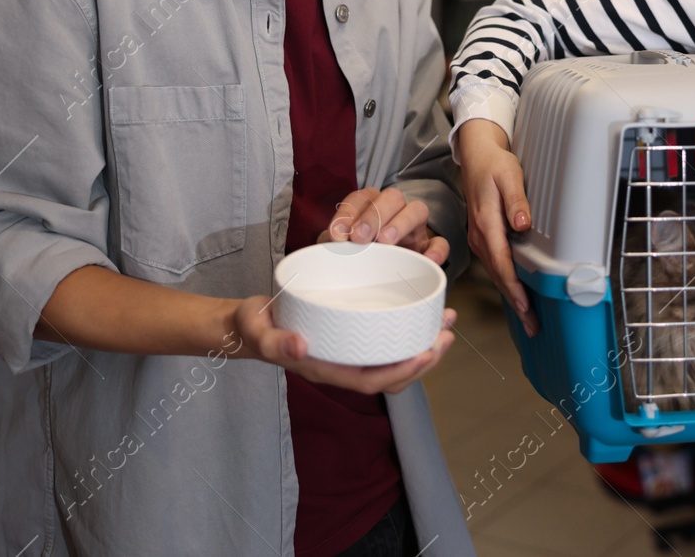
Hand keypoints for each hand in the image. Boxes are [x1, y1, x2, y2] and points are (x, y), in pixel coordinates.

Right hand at [226, 295, 457, 394]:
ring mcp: (348, 353)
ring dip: (422, 345)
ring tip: (445, 323)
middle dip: (424, 359)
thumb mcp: (259, 332)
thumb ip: (276, 341)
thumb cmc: (254, 328)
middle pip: (392, 374)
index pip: (372, 380)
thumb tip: (300, 346)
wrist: (247, 323)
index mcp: (327, 369)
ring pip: (393, 358)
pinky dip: (406, 330)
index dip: (402, 372)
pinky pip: (384, 341)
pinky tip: (421, 313)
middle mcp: (343, 365)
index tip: (426, 354)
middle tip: (447, 334)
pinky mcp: (350, 336)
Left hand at [319, 186, 449, 266]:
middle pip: (391, 196)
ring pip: (417, 210)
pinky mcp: (429, 249)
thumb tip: (327, 246)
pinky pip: (441, 243)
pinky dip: (436, 249)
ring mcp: (415, 229)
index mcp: (369, 208)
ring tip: (385, 243)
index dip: (348, 212)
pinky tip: (427, 260)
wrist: (372, 285)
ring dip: (400, 222)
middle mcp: (394, 212)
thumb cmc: (352, 262)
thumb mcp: (339, 252)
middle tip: (359, 237)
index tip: (336, 235)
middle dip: (373, 215)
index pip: (360, 198)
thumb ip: (333, 246)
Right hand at [456, 119, 536, 335]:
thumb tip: (522, 224)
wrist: (477, 156)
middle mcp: (479, 235)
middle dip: (515, 303)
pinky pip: (495, 265)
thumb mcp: (509, 176)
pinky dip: (506, 282)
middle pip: (499, 275)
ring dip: (511, 296)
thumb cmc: (494, 165)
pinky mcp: (482, 237)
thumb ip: (516, 201)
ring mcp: (479, 238)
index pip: (502, 262)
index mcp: (486, 223)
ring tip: (527, 318)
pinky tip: (516, 294)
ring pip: (496, 273)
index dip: (514, 287)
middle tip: (532, 326)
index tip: (525, 306)